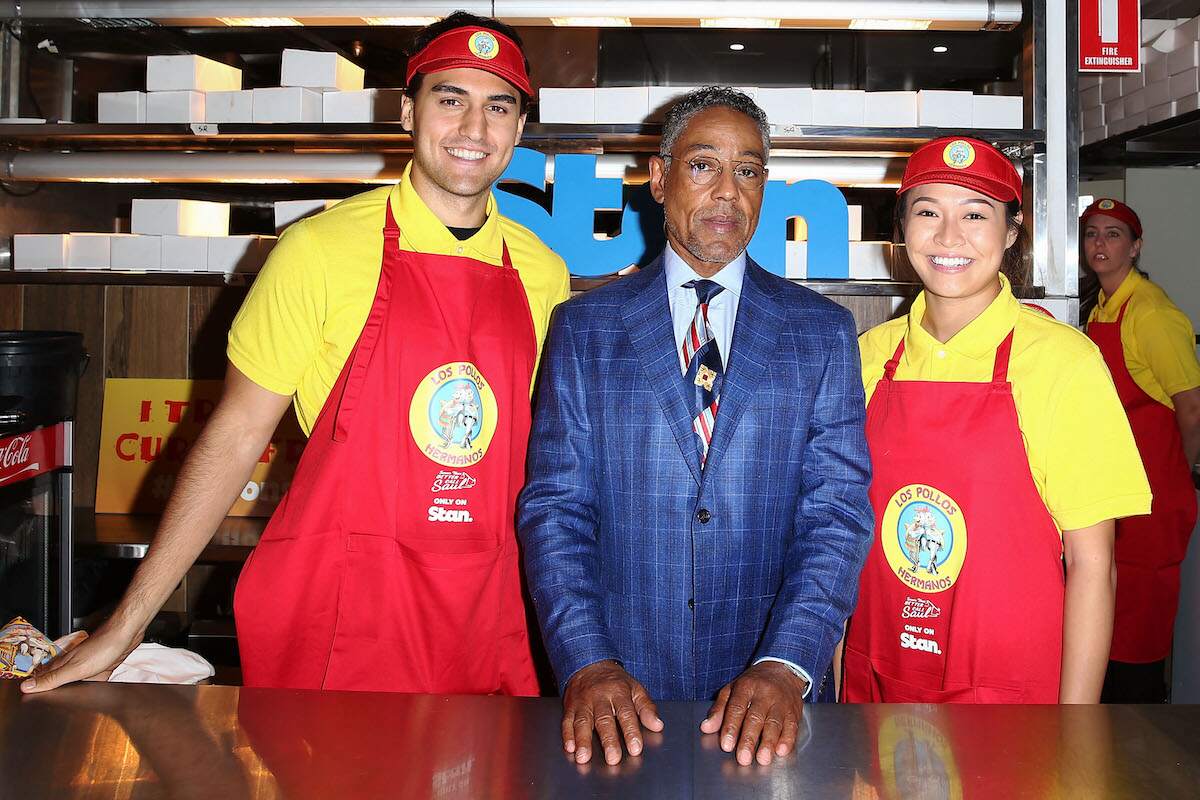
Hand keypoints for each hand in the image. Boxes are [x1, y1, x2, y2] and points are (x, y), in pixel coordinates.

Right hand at [20, 623, 141, 693]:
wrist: (127, 635)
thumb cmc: (103, 647)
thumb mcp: (75, 669)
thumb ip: (52, 679)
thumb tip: (26, 687)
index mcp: (62, 664)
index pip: (42, 679)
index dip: (34, 688)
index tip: (25, 699)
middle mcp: (72, 664)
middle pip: (58, 682)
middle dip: (54, 692)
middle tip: (48, 705)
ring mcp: (86, 665)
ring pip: (76, 683)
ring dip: (74, 691)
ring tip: (69, 702)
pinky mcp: (100, 668)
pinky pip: (92, 681)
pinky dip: (92, 687)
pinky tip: (93, 693)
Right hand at [561, 659, 662, 764]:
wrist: (589, 664)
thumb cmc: (615, 681)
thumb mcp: (635, 688)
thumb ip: (646, 708)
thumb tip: (657, 725)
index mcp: (619, 692)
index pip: (626, 713)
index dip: (631, 731)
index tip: (635, 748)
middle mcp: (600, 697)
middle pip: (604, 719)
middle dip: (608, 740)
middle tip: (612, 758)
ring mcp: (583, 702)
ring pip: (583, 721)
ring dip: (583, 740)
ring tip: (584, 757)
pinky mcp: (570, 706)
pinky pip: (567, 720)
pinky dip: (567, 734)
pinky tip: (570, 747)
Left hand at [700, 661, 806, 765]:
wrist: (782, 670)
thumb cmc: (753, 683)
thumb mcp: (732, 689)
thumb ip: (719, 709)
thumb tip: (706, 727)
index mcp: (746, 687)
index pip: (737, 707)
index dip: (731, 727)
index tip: (726, 745)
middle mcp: (764, 694)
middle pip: (756, 717)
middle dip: (749, 739)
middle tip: (743, 757)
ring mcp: (781, 703)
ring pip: (775, 723)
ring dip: (769, 742)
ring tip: (762, 758)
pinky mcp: (794, 711)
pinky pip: (792, 726)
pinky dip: (788, 739)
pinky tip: (781, 750)